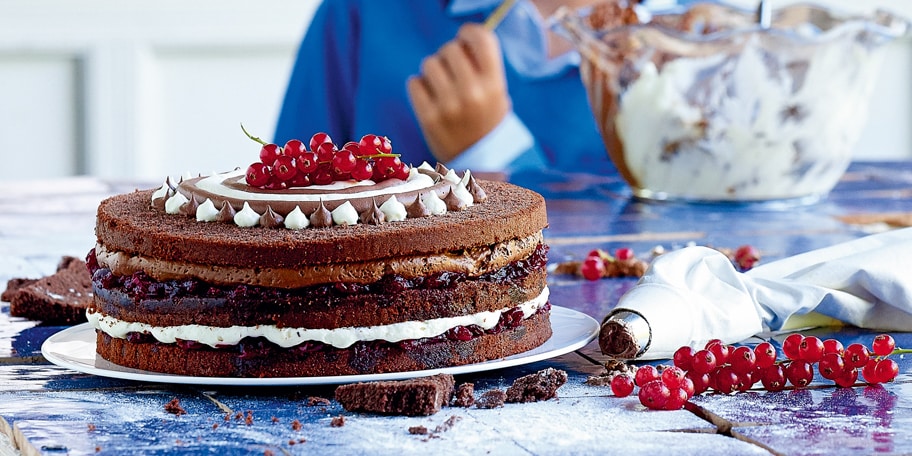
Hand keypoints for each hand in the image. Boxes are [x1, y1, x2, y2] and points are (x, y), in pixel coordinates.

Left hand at [407, 23, 510, 162]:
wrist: (480, 162)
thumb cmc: (487, 120)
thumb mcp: (497, 93)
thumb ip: (482, 66)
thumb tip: (460, 40)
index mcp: (494, 84)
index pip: (481, 38)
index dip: (470, 33)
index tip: (465, 38)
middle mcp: (472, 93)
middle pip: (450, 49)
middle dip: (449, 55)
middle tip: (453, 70)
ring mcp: (449, 106)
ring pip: (429, 64)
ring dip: (434, 71)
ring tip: (442, 86)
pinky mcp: (429, 117)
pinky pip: (414, 83)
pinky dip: (420, 87)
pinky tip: (431, 97)